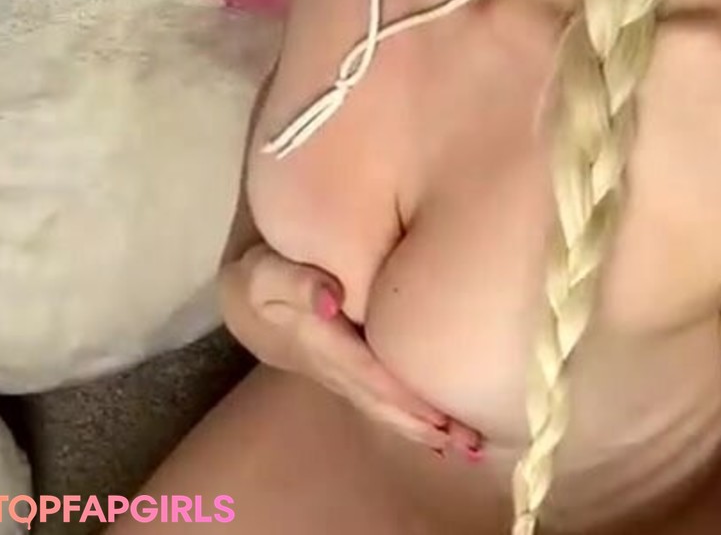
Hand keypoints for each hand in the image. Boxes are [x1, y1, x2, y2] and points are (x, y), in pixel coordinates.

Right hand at [220, 244, 483, 460]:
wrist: (251, 298)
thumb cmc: (264, 278)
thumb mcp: (266, 274)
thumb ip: (297, 283)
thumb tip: (331, 301)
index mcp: (320, 344)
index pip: (367, 375)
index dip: (402, 397)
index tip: (438, 416)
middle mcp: (336, 369)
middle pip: (383, 403)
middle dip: (423, 424)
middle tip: (469, 443)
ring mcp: (343, 375)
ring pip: (386, 408)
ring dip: (424, 428)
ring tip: (470, 445)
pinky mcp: (352, 371)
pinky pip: (384, 400)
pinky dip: (413, 416)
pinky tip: (444, 429)